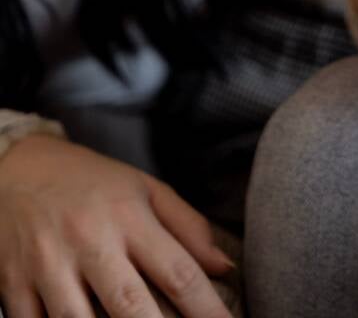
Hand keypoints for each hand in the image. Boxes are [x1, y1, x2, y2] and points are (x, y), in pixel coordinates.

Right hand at [0, 135, 233, 317]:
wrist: (19, 167)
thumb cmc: (93, 184)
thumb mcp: (144, 189)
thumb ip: (187, 227)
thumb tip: (225, 267)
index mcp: (129, 214)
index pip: (178, 271)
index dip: (208, 310)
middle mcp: (90, 238)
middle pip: (130, 305)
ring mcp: (47, 263)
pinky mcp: (13, 283)